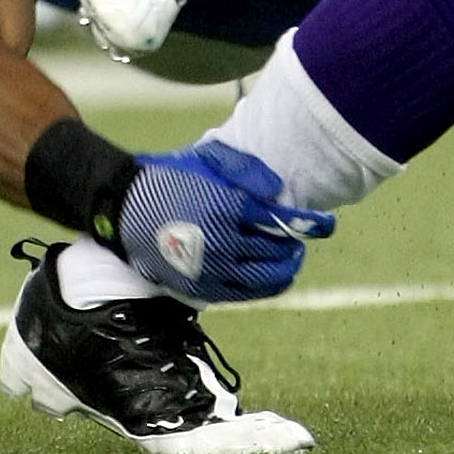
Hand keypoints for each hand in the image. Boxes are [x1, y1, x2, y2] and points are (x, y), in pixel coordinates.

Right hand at [116, 136, 333, 302]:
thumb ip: (249, 172)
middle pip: (276, 252)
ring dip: (285, 269)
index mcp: (228, 208)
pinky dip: (265, 288)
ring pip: (263, 278)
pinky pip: (243, 294)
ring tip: (291, 258)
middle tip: (302, 239)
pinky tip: (274, 278)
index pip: (281, 221)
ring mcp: (210, 269)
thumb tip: (280, 194)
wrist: (126, 206)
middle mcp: (222, 243)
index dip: (309, 224)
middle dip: (295, 246)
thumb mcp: (212, 160)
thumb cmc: (174, 176)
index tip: (327, 225)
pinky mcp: (199, 288)